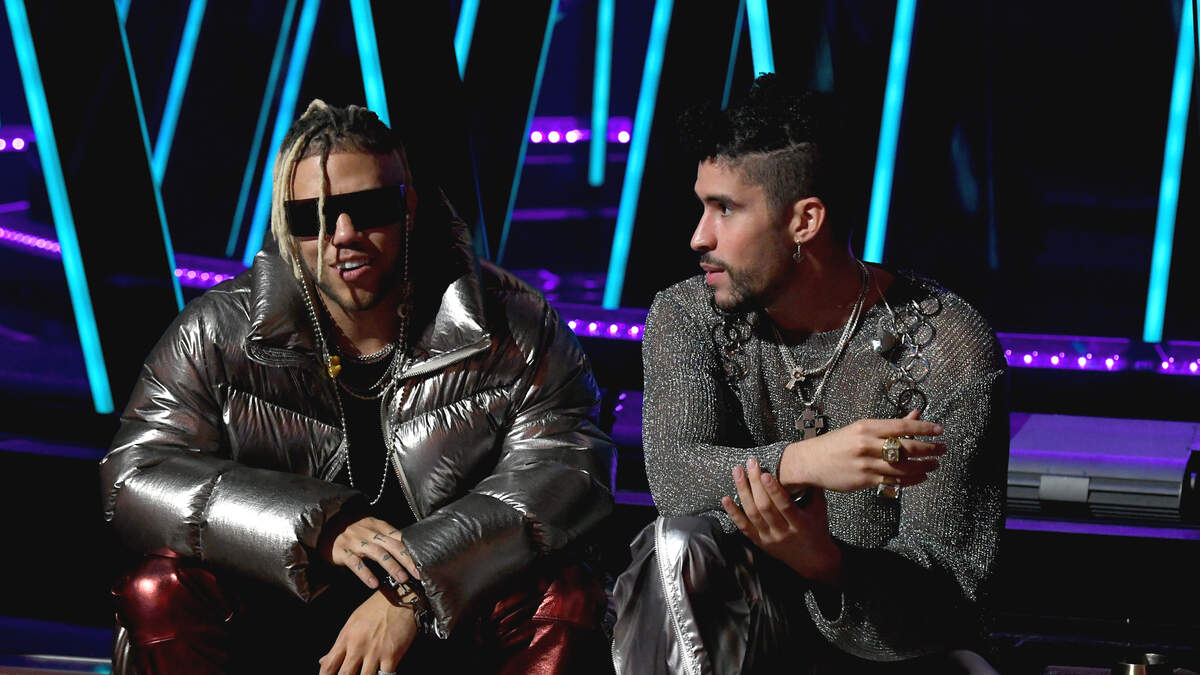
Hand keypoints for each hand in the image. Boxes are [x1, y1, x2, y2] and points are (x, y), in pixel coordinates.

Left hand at [319, 591, 418, 674]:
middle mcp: (358, 645)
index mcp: (346, 637)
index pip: (329, 665)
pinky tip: (382, 673)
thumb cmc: (376, 608)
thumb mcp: (353, 622)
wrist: (400, 598)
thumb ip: (339, 644)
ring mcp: (375, 651)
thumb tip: (323, 660)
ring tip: (366, 673)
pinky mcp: (392, 654)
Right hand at [321, 516, 419, 589]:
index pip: (400, 538)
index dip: (412, 550)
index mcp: (379, 526)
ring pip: (378, 554)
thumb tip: (407, 549)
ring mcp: (356, 542)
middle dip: (408, 560)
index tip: (424, 562)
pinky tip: (373, 584)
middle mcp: (369, 533)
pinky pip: (356, 563)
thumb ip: (386, 537)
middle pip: (393, 546)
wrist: (325, 523)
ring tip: (402, 579)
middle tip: (419, 574)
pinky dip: (366, 573)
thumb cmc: (352, 528)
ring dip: (392, 566)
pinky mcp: (343, 552)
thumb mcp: (371, 528)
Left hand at [721, 458, 841, 585]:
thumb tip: (811, 465)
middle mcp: (782, 532)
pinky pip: (743, 527)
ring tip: (737, 472)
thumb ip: (815, 489)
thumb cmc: (817, 529)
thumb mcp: (820, 510)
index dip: (774, 490)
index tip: (765, 473)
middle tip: (750, 464)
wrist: (814, 560)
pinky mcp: (759, 542)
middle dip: (755, 483)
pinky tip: (725, 499)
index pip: (784, 505)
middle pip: (764, 507)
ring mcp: (769, 538)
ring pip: (752, 514)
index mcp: (800, 524)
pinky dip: (733, 513)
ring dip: (742, 491)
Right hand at [778, 409, 945, 492]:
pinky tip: (921, 476)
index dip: (923, 428)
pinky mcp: (864, 480)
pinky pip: (893, 481)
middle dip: (928, 448)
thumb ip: (890, 425)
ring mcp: (865, 464)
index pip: (901, 426)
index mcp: (866, 427)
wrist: (810, 462)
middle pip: (905, 447)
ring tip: (935, 464)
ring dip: (923, 466)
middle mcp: (866, 444)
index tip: (939, 430)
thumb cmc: (837, 443)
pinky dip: (911, 479)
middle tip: (943, 448)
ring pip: (902, 467)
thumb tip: (916, 415)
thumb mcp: (860, 429)